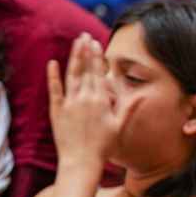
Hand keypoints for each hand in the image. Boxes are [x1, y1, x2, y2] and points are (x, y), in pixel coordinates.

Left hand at [47, 33, 140, 165]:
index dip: (96, 56)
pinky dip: (53, 76)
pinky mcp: (56, 111)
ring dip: (72, 57)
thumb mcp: (119, 125)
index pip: (97, 72)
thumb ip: (129, 107)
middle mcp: (84, 98)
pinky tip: (53, 63)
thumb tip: (143, 94)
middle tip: (84, 35)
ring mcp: (69, 103)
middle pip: (84, 69)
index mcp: (100, 100)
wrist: (81, 161)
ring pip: (70, 75)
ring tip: (74, 43)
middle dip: (85, 51)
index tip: (95, 42)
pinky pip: (54, 90)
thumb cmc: (104, 146)